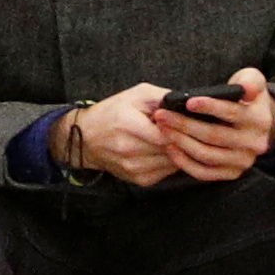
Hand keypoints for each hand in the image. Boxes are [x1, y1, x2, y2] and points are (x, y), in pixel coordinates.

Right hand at [57, 92, 184, 188]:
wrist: (86, 138)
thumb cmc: (113, 112)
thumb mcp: (136, 95)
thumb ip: (163, 98)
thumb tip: (188, 106)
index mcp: (128, 124)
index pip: (166, 135)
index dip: (179, 129)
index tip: (184, 123)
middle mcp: (129, 149)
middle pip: (170, 150)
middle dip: (181, 140)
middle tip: (183, 131)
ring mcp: (133, 167)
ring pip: (172, 163)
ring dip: (177, 153)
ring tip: (173, 140)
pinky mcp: (138, 179)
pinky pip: (166, 173)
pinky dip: (170, 162)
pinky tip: (164, 151)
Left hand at [156, 69, 274, 186]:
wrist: (254, 125)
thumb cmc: (246, 97)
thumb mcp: (253, 81)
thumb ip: (252, 80)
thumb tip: (246, 89)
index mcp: (260, 120)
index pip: (233, 113)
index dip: (210, 107)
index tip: (188, 101)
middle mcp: (254, 144)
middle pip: (214, 135)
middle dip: (184, 124)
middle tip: (161, 114)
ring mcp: (242, 162)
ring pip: (206, 155)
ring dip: (180, 141)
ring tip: (162, 128)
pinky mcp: (231, 173)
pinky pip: (203, 173)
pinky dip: (184, 162)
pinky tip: (170, 147)